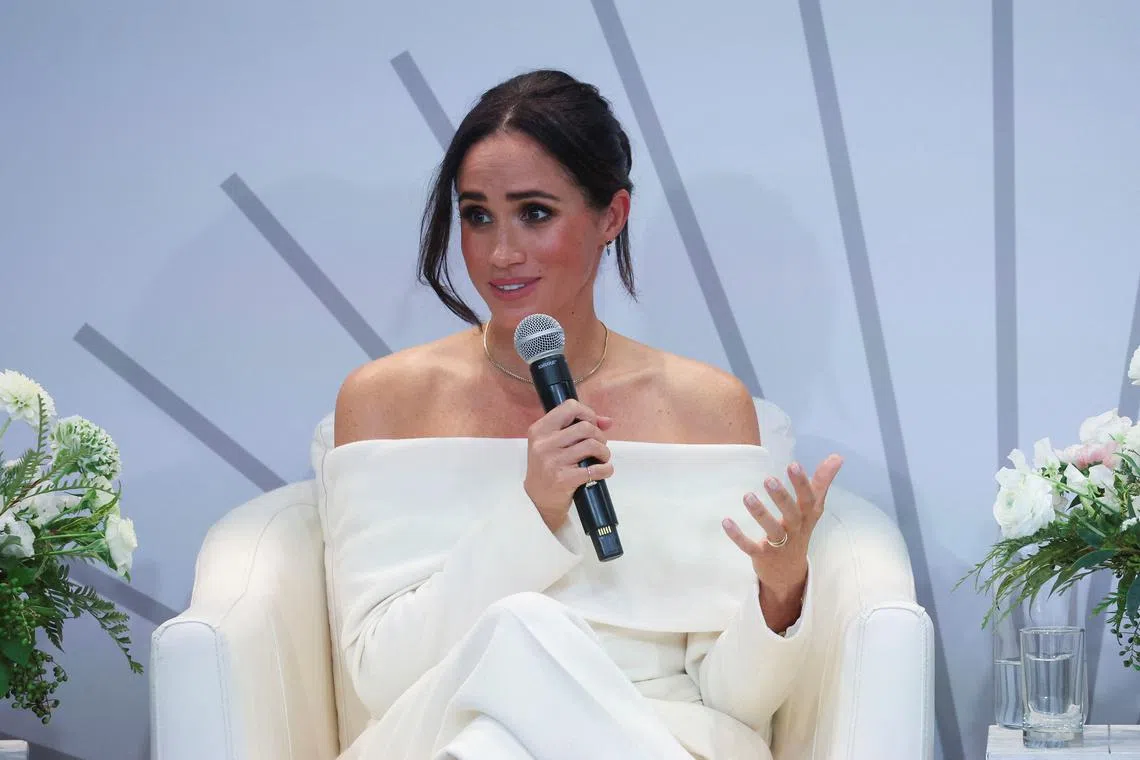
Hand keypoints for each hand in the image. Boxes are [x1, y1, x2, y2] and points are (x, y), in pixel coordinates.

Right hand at [525, 399, 614, 532]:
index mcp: (539, 430)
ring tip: (602, 458)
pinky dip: (606, 469)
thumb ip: (577, 427)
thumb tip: (607, 421)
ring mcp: (553, 461)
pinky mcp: (563, 479)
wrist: (537, 500)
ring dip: (604, 452)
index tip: (592, 425)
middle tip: (599, 446)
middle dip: (599, 436)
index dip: (587, 414)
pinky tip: (604, 470)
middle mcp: (544, 444)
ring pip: (592, 445)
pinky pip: (595, 469)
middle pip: (585, 427)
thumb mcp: (554, 443)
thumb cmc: (548, 467)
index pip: (570, 407)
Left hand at [722, 455, 842, 627]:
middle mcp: (795, 530)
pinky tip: (726, 522)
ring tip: (747, 496)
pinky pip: (750, 547)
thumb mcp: (813, 508)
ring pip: (772, 530)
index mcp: (807, 517)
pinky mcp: (762, 556)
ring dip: (760, 513)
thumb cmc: (800, 530)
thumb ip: (822, 482)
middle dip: (782, 498)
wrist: (789, 573)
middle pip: (792, 514)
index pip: (808, 499)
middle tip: (769, 479)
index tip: (793, 465)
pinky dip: (738, 536)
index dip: (802, 483)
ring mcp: (779, 545)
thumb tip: (837, 456)